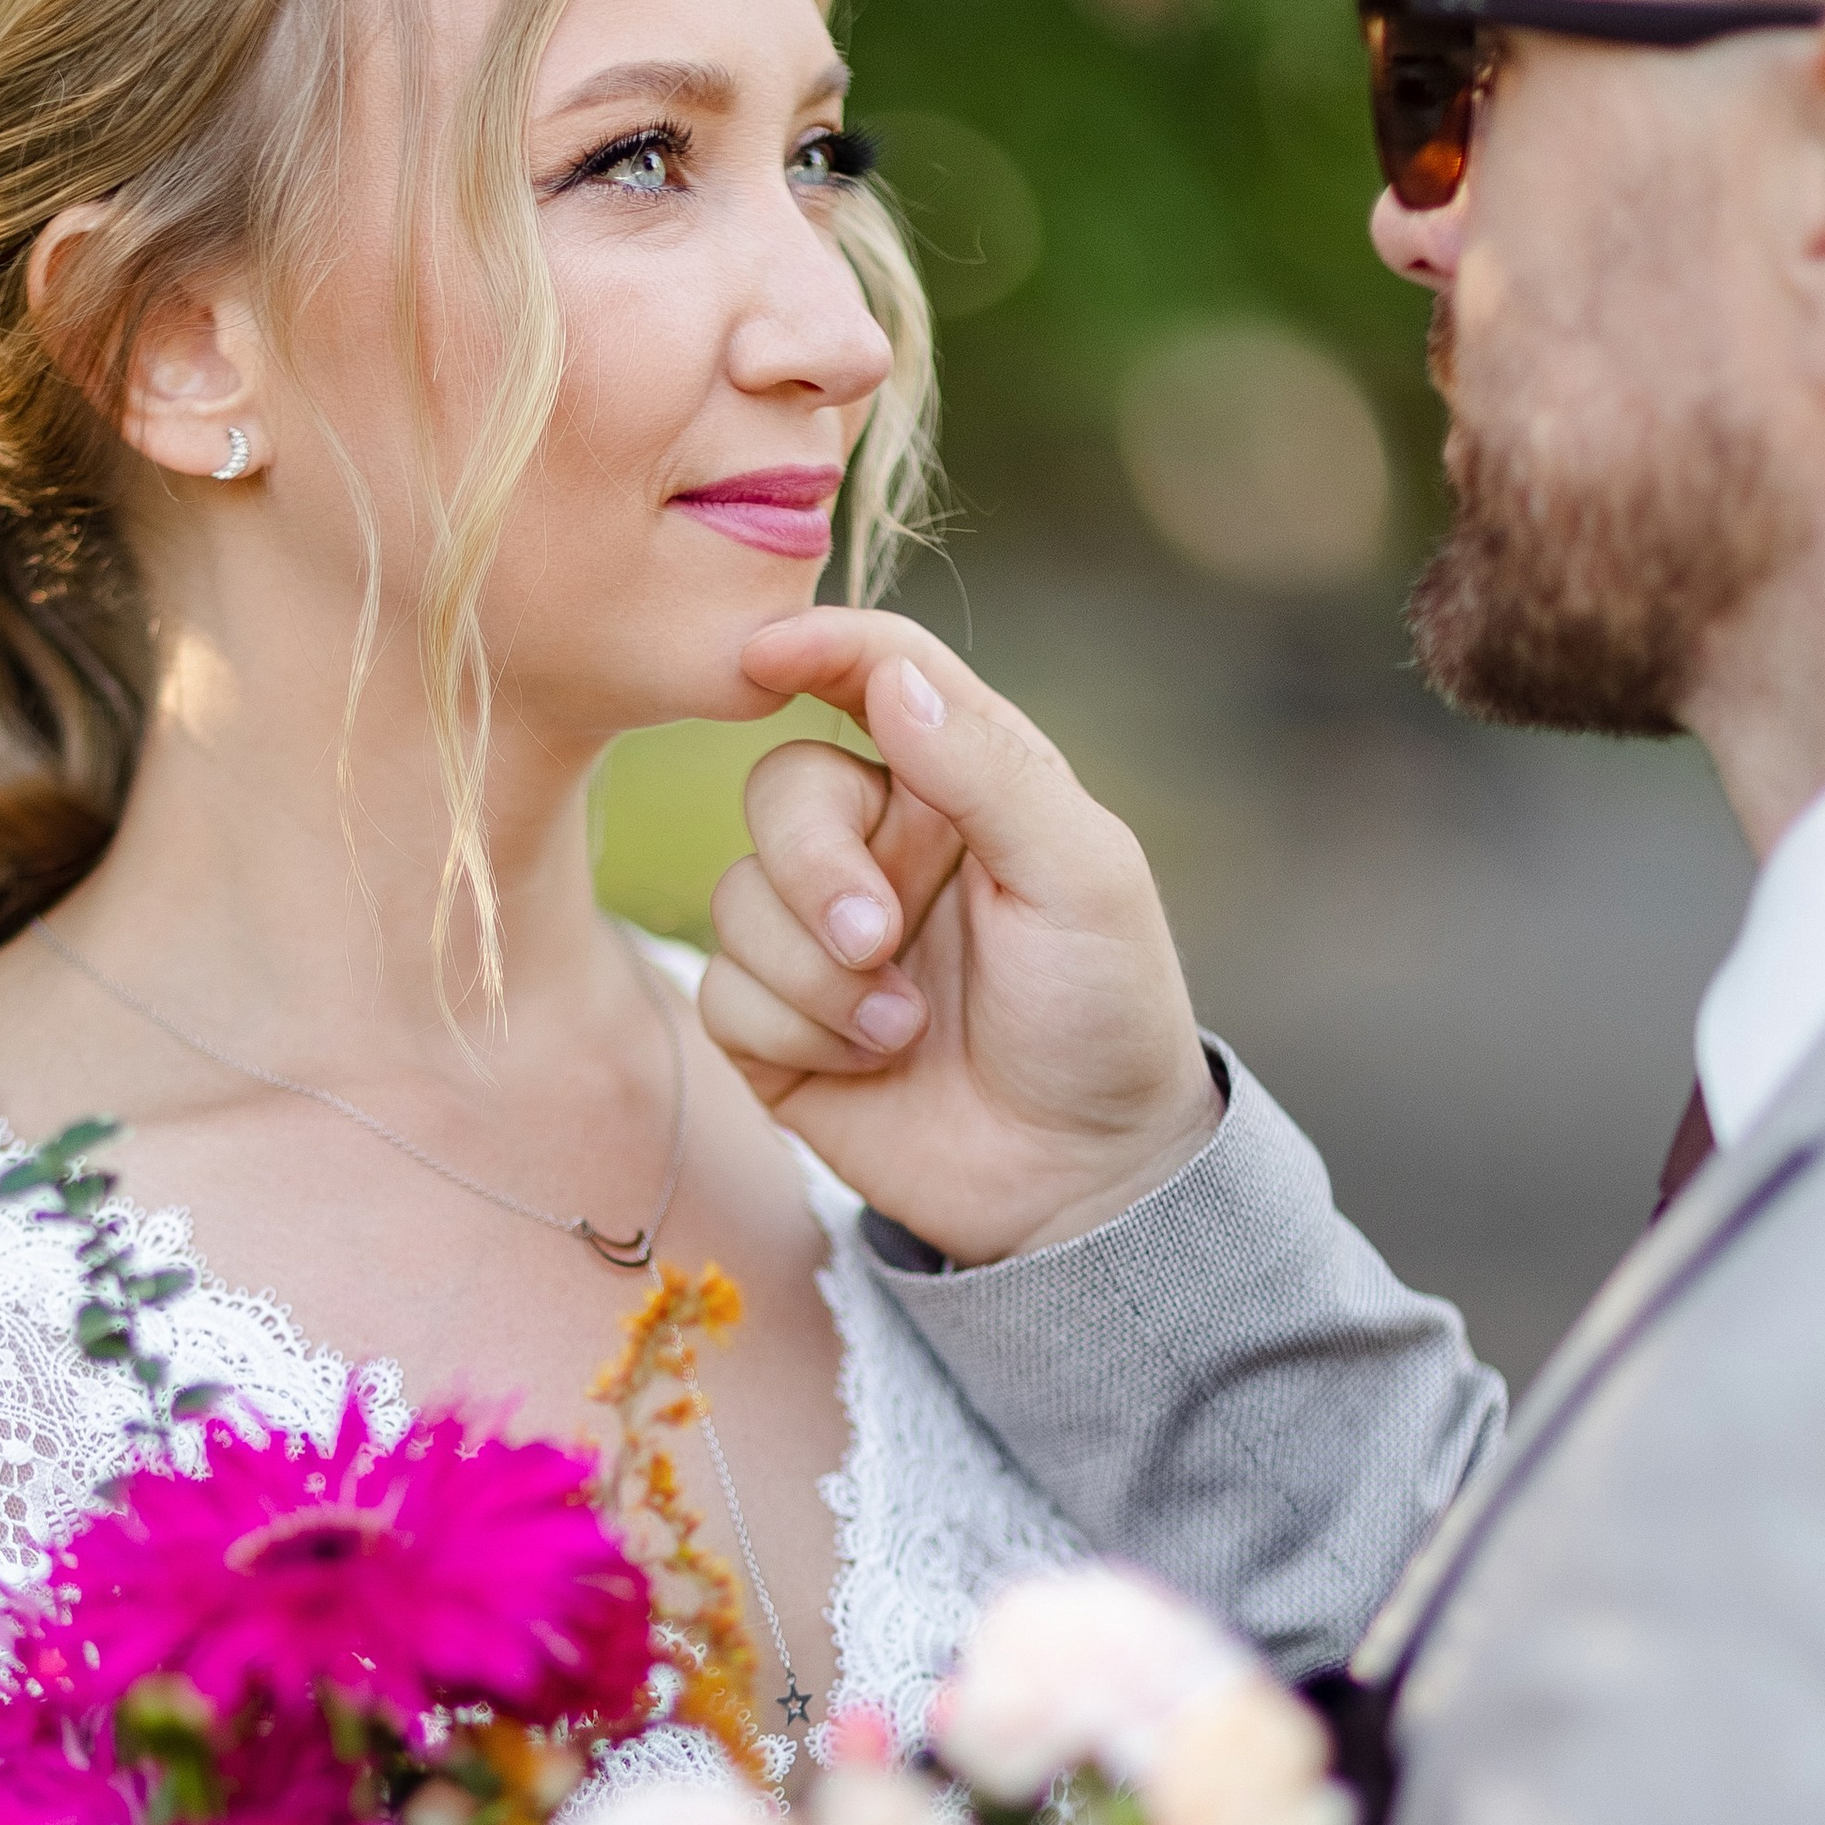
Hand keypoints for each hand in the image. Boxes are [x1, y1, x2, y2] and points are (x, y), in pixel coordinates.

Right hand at [699, 609, 1220, 1265]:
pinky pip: (723, 991)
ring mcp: (819, 936)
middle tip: (879, 942)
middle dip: (815, 869)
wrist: (1080, 1177)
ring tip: (905, 1029)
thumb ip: (987, 769)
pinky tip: (869, 1064)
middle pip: (779, 791)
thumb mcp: (1079, 877)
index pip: (874, 675)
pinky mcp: (776, 1025)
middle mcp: (878, 845)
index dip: (814, 648)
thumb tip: (890, 675)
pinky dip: (794, 1031)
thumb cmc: (1102, 1014)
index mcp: (959, 784)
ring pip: (737, 900)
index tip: (761, 655)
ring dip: (818, 977)